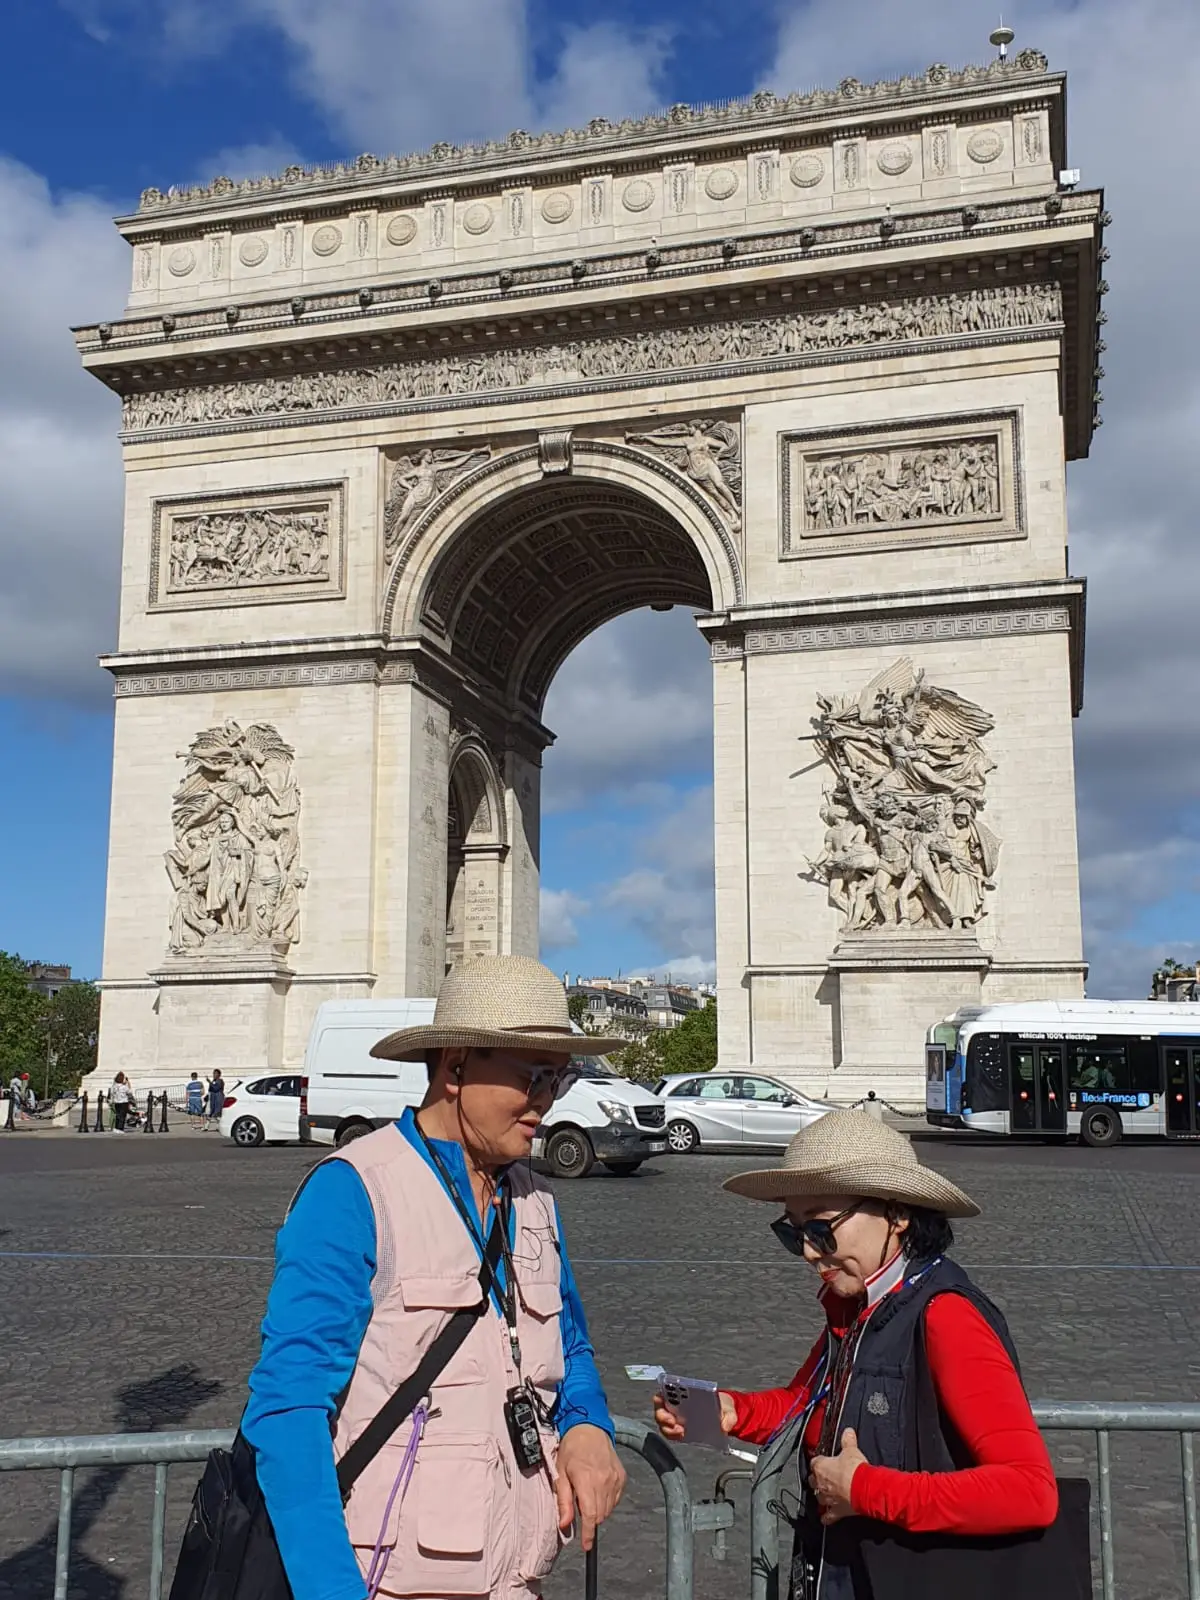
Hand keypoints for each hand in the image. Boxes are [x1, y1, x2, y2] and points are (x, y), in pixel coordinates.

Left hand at [555, 1424, 625, 1550]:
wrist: (590, 1428)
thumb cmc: (572, 1449)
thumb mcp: (561, 1473)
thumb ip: (563, 1501)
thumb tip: (564, 1525)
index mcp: (586, 1480)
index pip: (590, 1515)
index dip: (588, 1534)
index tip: (586, 1546)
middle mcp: (603, 1481)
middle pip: (600, 1515)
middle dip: (589, 1518)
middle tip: (579, 1501)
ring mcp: (615, 1479)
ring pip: (608, 1509)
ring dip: (598, 1510)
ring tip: (588, 1492)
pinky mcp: (622, 1476)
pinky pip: (615, 1499)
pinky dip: (607, 1500)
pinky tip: (598, 1488)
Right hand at [652, 1391, 737, 1441]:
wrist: (724, 1415)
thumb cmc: (721, 1405)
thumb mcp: (728, 1407)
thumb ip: (729, 1416)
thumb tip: (724, 1426)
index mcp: (685, 1392)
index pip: (665, 1391)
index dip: (662, 1396)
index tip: (666, 1402)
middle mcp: (677, 1404)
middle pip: (661, 1408)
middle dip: (663, 1416)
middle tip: (673, 1423)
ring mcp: (677, 1417)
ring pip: (663, 1423)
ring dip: (668, 1429)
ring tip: (681, 1432)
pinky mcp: (680, 1429)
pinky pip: (671, 1433)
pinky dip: (674, 1436)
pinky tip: (683, 1436)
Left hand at [809, 1427, 867, 1524]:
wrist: (864, 1489)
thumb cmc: (855, 1469)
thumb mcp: (851, 1451)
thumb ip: (848, 1440)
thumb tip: (848, 1431)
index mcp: (820, 1467)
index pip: (814, 1462)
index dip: (819, 1461)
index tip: (824, 1460)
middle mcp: (820, 1484)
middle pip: (813, 1480)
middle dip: (817, 1479)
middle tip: (825, 1476)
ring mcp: (826, 1499)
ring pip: (818, 1498)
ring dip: (821, 1496)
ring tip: (826, 1494)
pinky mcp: (835, 1511)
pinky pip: (827, 1517)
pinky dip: (826, 1517)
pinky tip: (825, 1518)